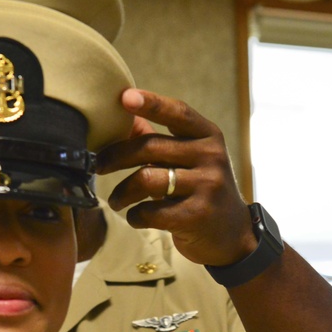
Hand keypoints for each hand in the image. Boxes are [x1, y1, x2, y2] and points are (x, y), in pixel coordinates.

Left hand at [96, 89, 256, 266]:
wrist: (232, 234)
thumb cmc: (201, 190)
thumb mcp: (190, 159)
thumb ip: (160, 138)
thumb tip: (124, 113)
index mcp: (208, 136)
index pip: (178, 112)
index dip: (151, 103)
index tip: (124, 97)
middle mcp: (211, 156)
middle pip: (150, 147)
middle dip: (115, 157)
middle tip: (99, 166)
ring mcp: (207, 186)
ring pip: (146, 179)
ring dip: (122, 192)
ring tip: (116, 201)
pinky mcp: (197, 215)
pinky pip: (151, 211)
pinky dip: (135, 215)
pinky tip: (136, 217)